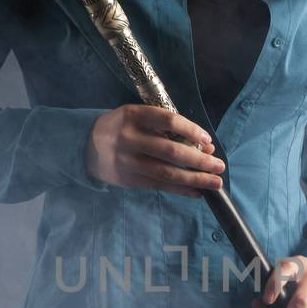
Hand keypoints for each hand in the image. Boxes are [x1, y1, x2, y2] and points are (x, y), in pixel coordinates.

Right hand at [84, 106, 226, 197]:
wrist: (86, 146)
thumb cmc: (122, 128)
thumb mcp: (137, 117)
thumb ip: (166, 128)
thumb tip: (204, 146)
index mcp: (133, 115)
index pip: (168, 120)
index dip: (191, 130)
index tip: (208, 141)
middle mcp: (129, 138)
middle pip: (170, 150)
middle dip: (199, 160)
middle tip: (220, 166)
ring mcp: (128, 161)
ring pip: (166, 172)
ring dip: (194, 179)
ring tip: (215, 183)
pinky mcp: (128, 179)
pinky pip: (159, 186)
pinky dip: (181, 189)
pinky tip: (197, 192)